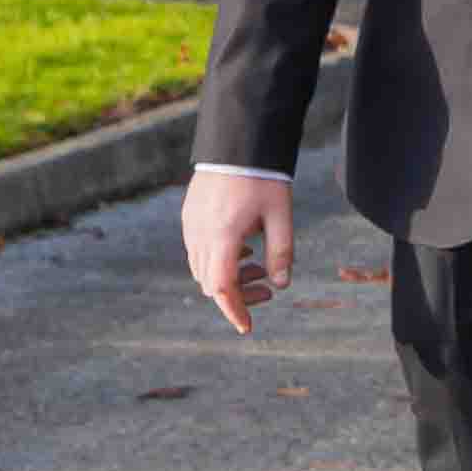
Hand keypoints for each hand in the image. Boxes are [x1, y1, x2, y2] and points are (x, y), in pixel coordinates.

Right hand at [181, 171, 292, 335]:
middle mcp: (199, 234)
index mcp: (222, 237)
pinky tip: (243, 249)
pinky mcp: (189, 216)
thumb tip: (280, 286)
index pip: (222, 288)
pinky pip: (197, 250)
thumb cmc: (263, 178)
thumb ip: (282, 252)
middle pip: (211, 283)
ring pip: (201, 269)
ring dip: (227, 277)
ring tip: (257, 267)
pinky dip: (218, 260)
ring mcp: (190, 225)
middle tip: (267, 290)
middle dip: (238, 295)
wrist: (238, 143)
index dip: (234, 311)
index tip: (247, 327)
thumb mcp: (281, 216)